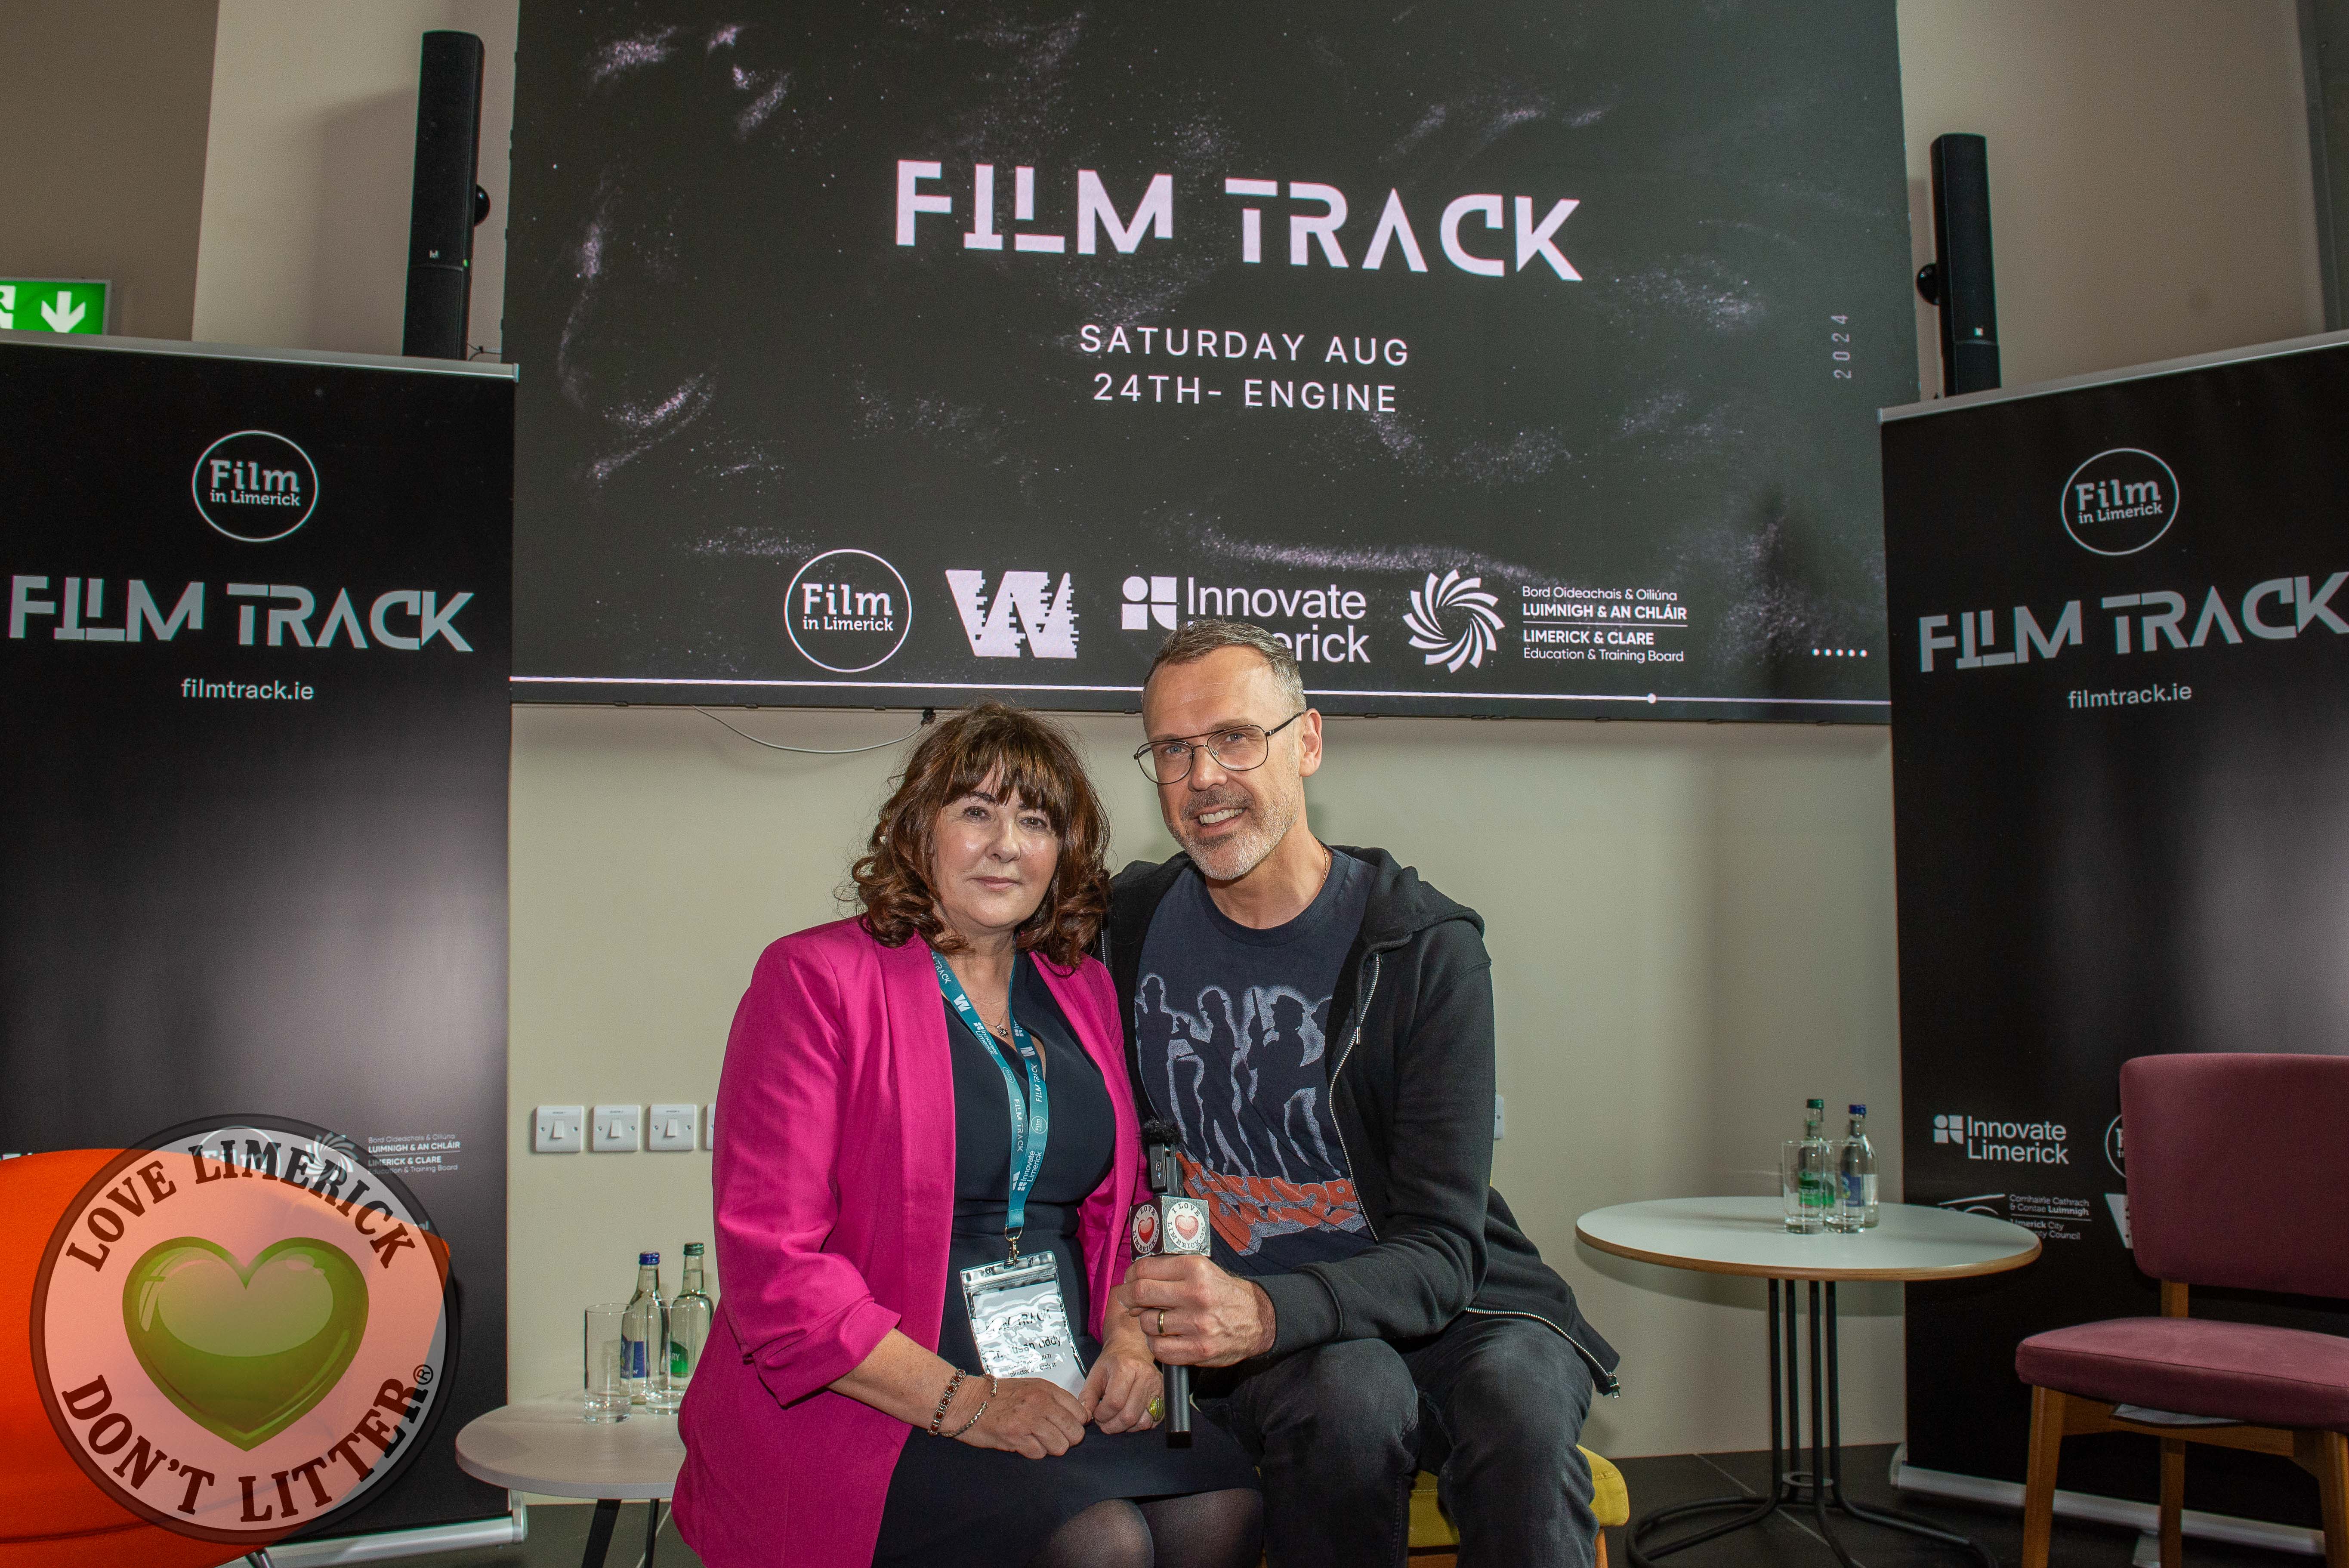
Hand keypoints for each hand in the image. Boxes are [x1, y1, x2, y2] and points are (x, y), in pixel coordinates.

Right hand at [952, 1375, 1090, 1457]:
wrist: (965, 1401)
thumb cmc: (998, 1396)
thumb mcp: (1029, 1387)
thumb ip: (1053, 1399)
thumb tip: (1080, 1417)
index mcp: (1047, 1389)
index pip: (1081, 1413)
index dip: (1075, 1424)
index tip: (1064, 1427)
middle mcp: (1041, 1402)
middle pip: (1075, 1433)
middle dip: (1066, 1439)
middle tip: (1050, 1437)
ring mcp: (1028, 1420)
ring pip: (1060, 1446)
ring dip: (1049, 1448)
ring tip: (1035, 1440)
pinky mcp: (1015, 1436)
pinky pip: (1038, 1454)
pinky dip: (1032, 1452)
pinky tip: (1021, 1442)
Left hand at [1081, 1328, 1162, 1433]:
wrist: (1133, 1348)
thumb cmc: (1114, 1361)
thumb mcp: (1095, 1373)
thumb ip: (1087, 1394)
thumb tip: (1085, 1414)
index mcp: (1126, 1368)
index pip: (1114, 1403)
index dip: (1102, 1415)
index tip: (1096, 1414)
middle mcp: (1145, 1376)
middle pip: (1129, 1415)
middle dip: (1112, 1425)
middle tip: (1104, 1422)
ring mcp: (1157, 1386)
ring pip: (1142, 1421)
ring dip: (1126, 1427)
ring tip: (1116, 1419)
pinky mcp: (1164, 1394)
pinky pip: (1153, 1420)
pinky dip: (1139, 1424)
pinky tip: (1129, 1416)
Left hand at [1123, 1255, 1275, 1366]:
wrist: (1257, 1319)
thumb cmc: (1223, 1293)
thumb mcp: (1203, 1269)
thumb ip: (1172, 1269)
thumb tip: (1134, 1278)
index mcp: (1195, 1269)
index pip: (1145, 1269)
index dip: (1131, 1275)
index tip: (1129, 1280)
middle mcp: (1196, 1295)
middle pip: (1141, 1294)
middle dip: (1128, 1298)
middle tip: (1129, 1301)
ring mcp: (1197, 1325)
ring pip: (1148, 1323)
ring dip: (1146, 1322)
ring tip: (1157, 1320)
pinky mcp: (1198, 1350)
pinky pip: (1159, 1349)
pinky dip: (1156, 1344)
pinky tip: (1165, 1338)